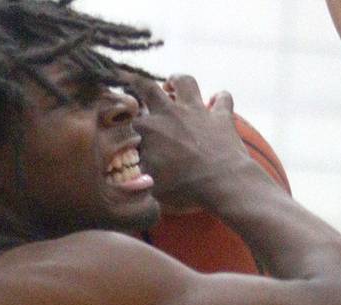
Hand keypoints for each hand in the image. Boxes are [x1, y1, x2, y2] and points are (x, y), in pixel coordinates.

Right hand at [130, 75, 256, 209]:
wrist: (222, 183)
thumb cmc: (184, 188)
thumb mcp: (151, 186)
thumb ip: (138, 174)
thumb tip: (127, 173)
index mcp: (149, 129)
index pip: (127, 115)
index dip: (120, 114)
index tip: (117, 116)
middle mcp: (170, 113)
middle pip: (148, 86)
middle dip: (138, 82)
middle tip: (137, 85)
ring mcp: (197, 111)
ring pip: (186, 81)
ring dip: (178, 80)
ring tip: (174, 85)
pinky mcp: (221, 116)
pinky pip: (222, 98)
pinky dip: (219, 98)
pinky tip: (216, 101)